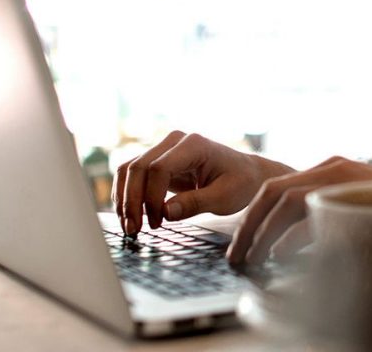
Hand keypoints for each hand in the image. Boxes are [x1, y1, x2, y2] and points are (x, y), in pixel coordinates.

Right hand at [114, 131, 292, 235]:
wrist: (247, 175)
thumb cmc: (240, 184)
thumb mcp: (224, 197)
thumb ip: (196, 203)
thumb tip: (166, 213)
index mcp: (194, 144)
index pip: (159, 168)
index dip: (152, 197)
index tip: (158, 222)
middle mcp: (174, 141)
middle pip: (138, 167)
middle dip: (132, 200)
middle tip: (134, 230)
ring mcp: (164, 149)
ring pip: (130, 169)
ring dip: (124, 198)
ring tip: (130, 226)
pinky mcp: (159, 161)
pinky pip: (133, 174)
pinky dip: (127, 194)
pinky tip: (131, 215)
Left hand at [226, 156, 371, 267]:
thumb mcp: (355, 210)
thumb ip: (326, 217)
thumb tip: (286, 246)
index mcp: (332, 168)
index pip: (278, 187)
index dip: (254, 216)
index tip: (242, 244)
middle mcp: (334, 167)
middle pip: (273, 191)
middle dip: (249, 226)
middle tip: (237, 257)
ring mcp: (345, 179)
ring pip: (285, 200)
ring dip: (262, 233)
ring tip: (253, 261)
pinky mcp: (355, 196)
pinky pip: (311, 214)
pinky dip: (290, 238)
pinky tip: (280, 257)